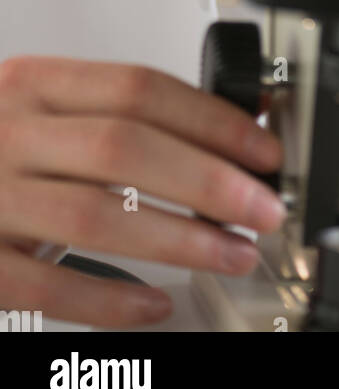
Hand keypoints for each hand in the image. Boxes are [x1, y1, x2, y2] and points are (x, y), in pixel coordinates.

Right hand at [0, 56, 284, 326]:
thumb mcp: (40, 112)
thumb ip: (114, 116)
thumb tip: (226, 132)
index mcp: (33, 84)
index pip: (140, 88)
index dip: (212, 119)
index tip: (262, 151)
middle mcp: (7, 133)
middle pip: (126, 147)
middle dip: (209, 179)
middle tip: (263, 208)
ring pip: (95, 215)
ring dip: (178, 238)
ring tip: (230, 252)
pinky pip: (47, 284)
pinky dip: (109, 300)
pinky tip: (155, 304)